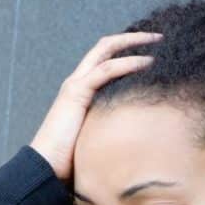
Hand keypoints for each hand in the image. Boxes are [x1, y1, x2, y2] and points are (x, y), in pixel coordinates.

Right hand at [30, 31, 162, 181]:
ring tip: (158, 41)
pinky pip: (106, 70)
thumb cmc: (70, 160)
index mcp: (81, 91)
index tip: (153, 51)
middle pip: (105, 47)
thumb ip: (111, 127)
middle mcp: (77, 82)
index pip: (105, 59)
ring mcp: (75, 85)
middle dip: (133, 38)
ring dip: (134, 42)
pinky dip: (128, 63)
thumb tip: (139, 135)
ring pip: (105, 50)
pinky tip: (147, 62)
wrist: (46, 167)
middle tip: (158, 36)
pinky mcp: (76, 93)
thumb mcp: (97, 137)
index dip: (127, 50)